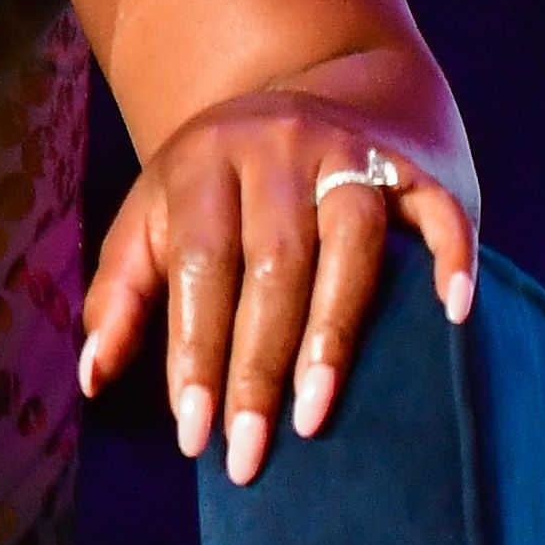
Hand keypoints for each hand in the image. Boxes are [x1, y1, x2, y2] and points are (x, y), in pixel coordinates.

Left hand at [76, 94, 480, 486]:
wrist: (305, 93)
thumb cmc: (218, 189)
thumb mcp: (154, 219)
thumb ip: (120, 294)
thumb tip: (93, 379)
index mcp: (203, 162)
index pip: (199, 265)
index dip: (194, 352)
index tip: (195, 435)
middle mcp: (276, 149)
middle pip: (273, 263)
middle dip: (258, 366)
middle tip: (250, 451)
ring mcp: (349, 151)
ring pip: (352, 241)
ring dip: (334, 333)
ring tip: (316, 412)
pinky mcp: (410, 163)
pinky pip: (437, 208)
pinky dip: (449, 258)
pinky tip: (451, 317)